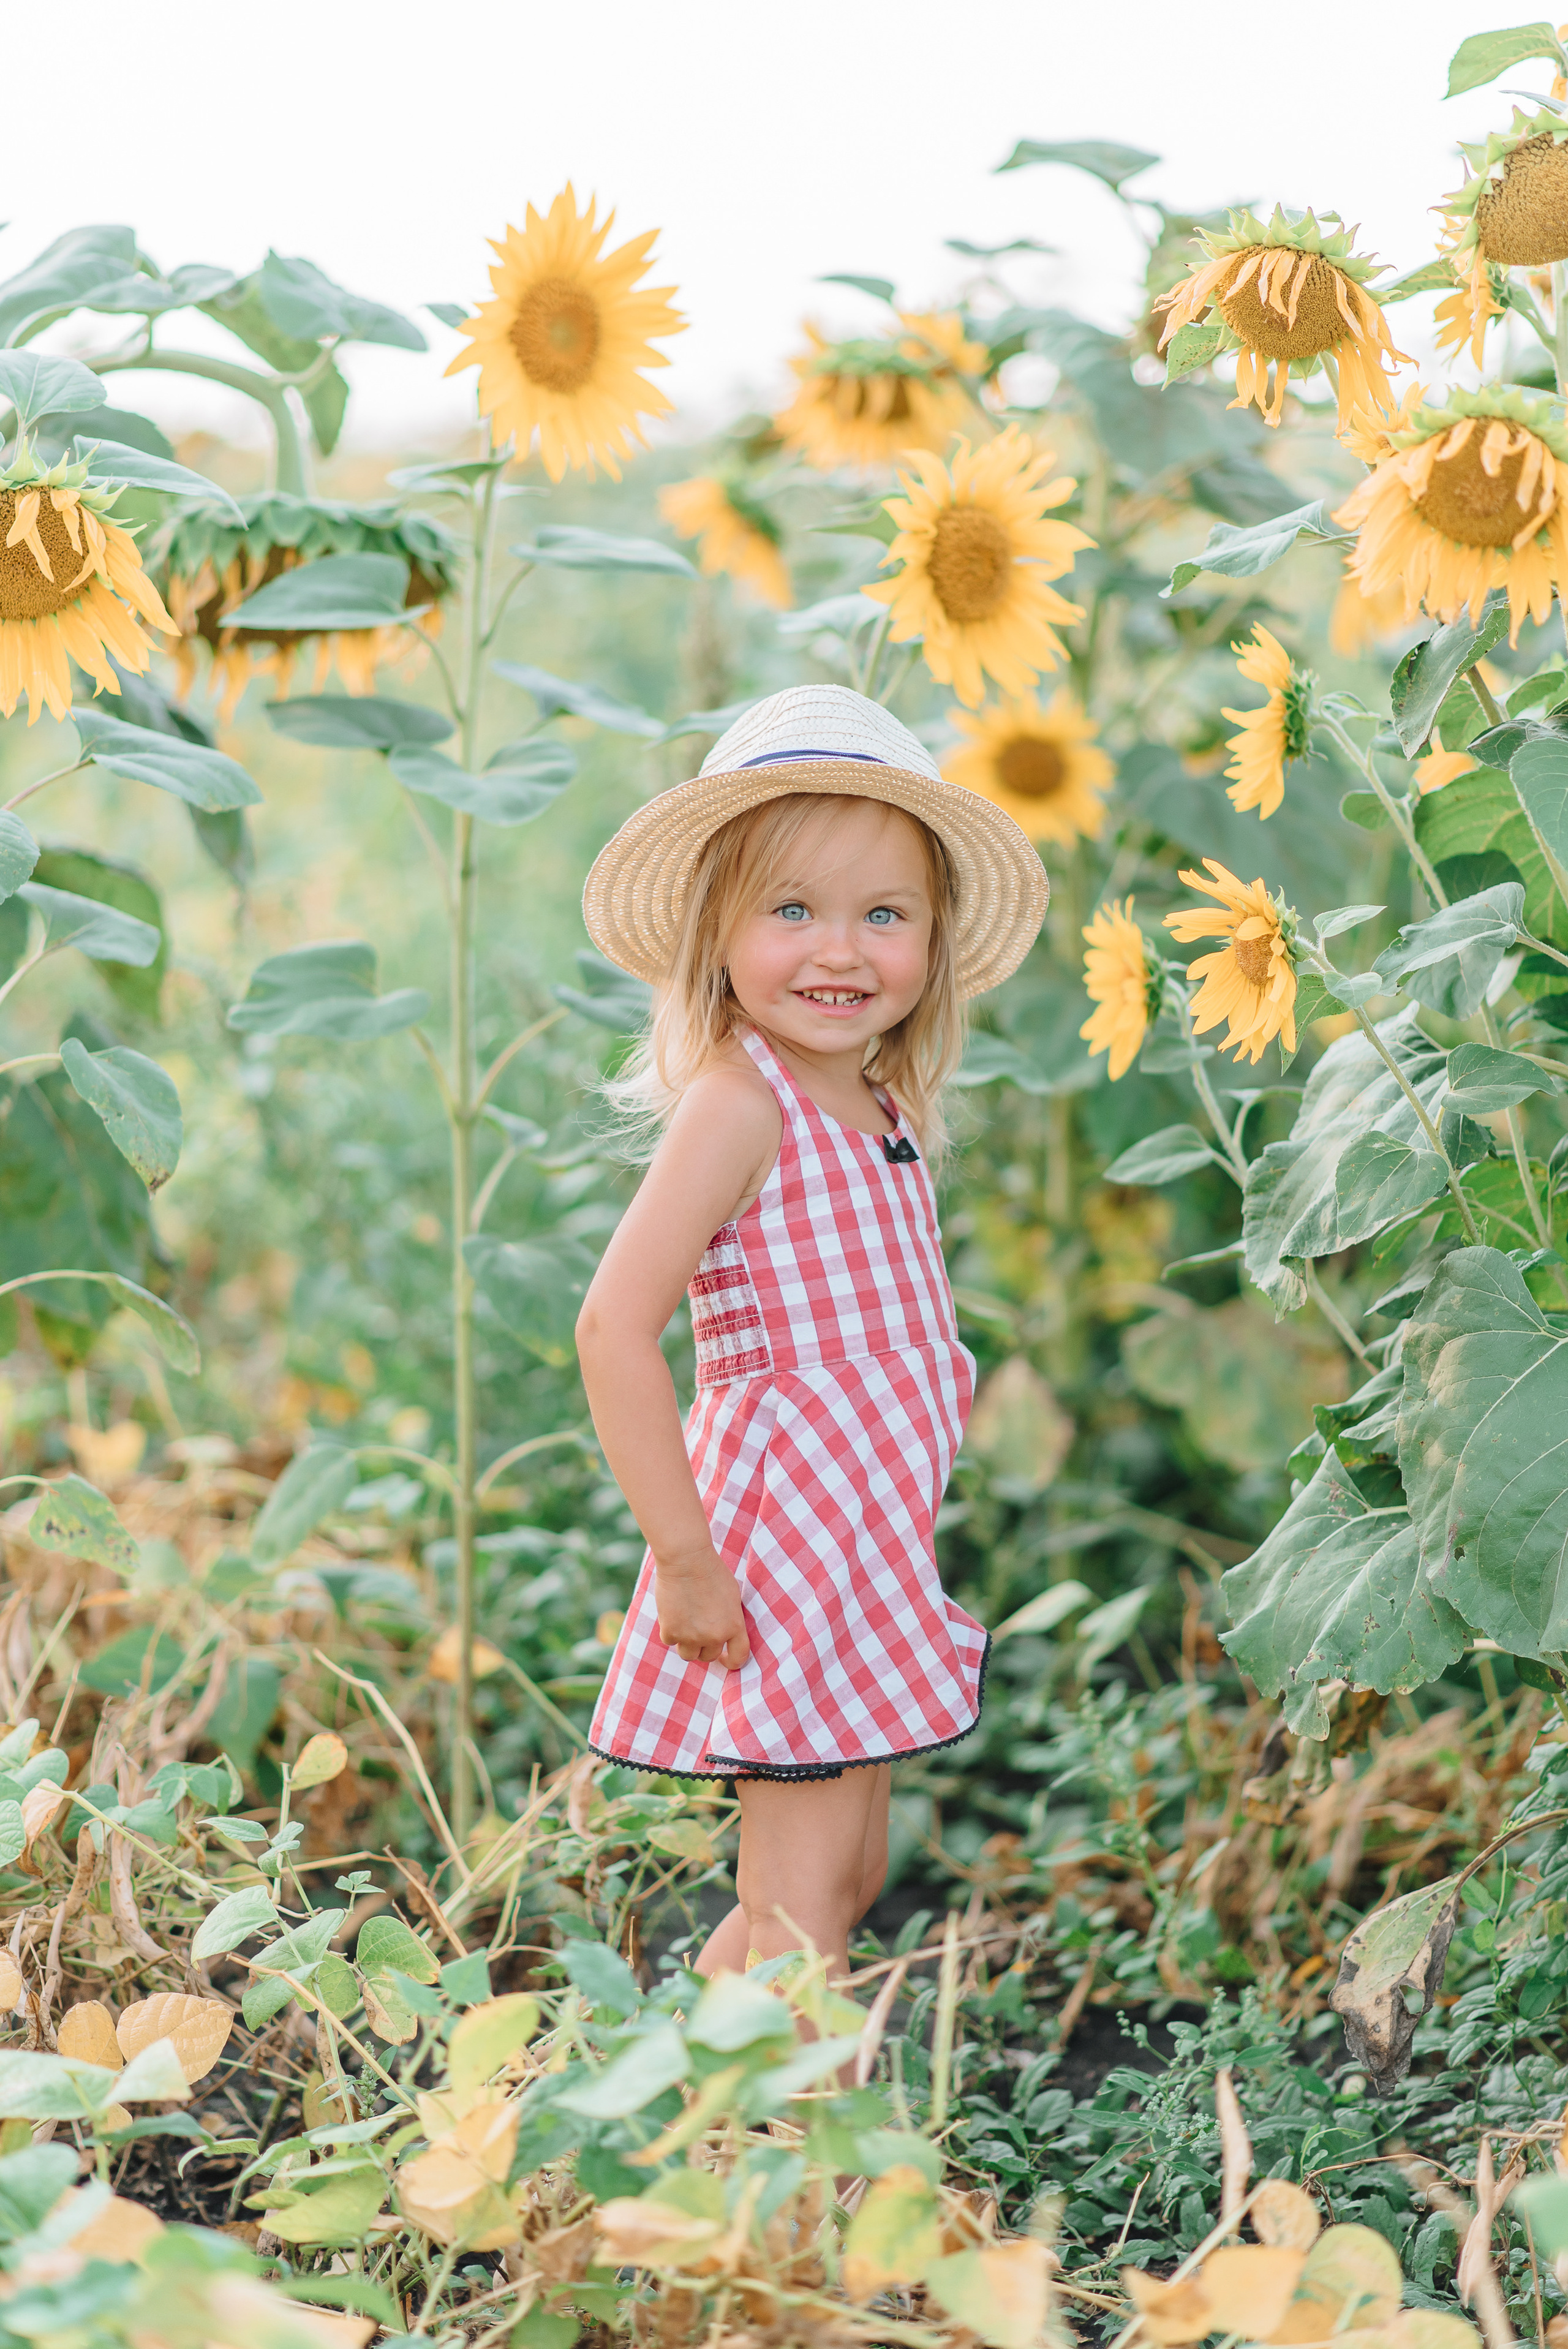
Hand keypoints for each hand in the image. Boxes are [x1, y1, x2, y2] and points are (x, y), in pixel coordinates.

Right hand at [653, 1547, 750, 1668]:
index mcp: (733, 1626)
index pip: (738, 1658)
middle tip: (698, 1630)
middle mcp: (713, 1636)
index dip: (730, 1661)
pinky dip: (670, 1630)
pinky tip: (673, 1613)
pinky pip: (670, 1641)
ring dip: (686, 1644)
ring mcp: (691, 1636)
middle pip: (708, 1657)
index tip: (723, 1658)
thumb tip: (727, 1634)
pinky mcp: (671, 1631)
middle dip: (704, 1647)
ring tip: (685, 1624)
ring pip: (688, 1655)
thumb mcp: (732, 1595)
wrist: (686, 1559)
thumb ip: (731, 1618)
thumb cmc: (711, 1571)